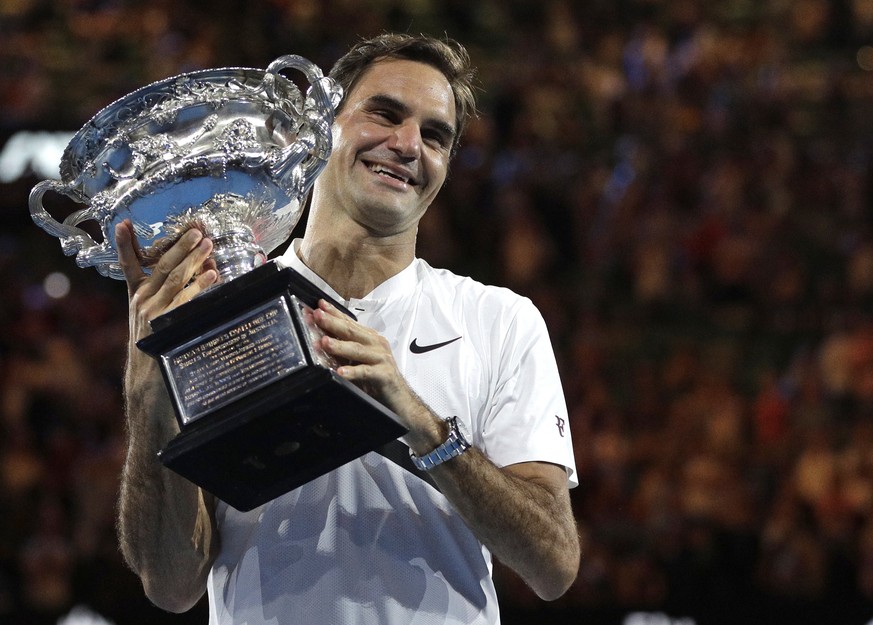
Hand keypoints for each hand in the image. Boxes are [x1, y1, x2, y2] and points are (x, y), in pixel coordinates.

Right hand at [115, 219, 218, 340]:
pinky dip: (199, 285)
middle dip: (180, 246)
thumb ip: (169, 291)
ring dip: (193, 259)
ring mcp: (152, 311)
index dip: (124, 244)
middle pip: (161, 266)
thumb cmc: (156, 339)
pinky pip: (185, 299)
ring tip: (207, 245)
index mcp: (136, 294)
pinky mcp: (164, 323)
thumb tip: (204, 266)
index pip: (128, 264)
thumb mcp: (152, 312)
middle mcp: (142, 299)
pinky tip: (212, 274)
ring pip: (174, 278)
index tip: (122, 224)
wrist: (147, 374)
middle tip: (196, 232)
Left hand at [311, 299, 441, 445]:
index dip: (333, 313)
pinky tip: (340, 372)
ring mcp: (382, 358)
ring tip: (324, 342)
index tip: (317, 305)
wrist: (400, 400)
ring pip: (357, 349)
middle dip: (333, 322)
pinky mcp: (384, 375)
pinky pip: (366, 372)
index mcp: (370, 338)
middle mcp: (376, 344)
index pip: (349, 322)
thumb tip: (318, 341)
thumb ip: (342, 352)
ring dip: (339, 345)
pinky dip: (353, 371)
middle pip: (351, 331)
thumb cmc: (377, 380)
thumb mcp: (357, 362)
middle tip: (317, 316)